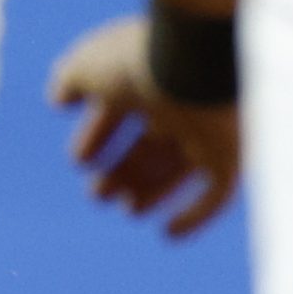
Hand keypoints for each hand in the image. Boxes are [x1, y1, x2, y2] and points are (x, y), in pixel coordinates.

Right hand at [47, 13, 239, 236]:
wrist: (195, 61)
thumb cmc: (138, 60)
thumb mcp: (88, 66)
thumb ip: (70, 81)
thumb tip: (59, 100)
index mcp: (148, 75)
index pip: (122, 111)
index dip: (98, 136)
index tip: (79, 161)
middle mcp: (180, 101)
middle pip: (151, 143)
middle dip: (124, 170)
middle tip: (98, 196)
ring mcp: (208, 128)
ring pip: (179, 167)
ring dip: (152, 190)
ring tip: (127, 210)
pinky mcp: (233, 153)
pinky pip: (218, 192)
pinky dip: (195, 215)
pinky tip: (168, 232)